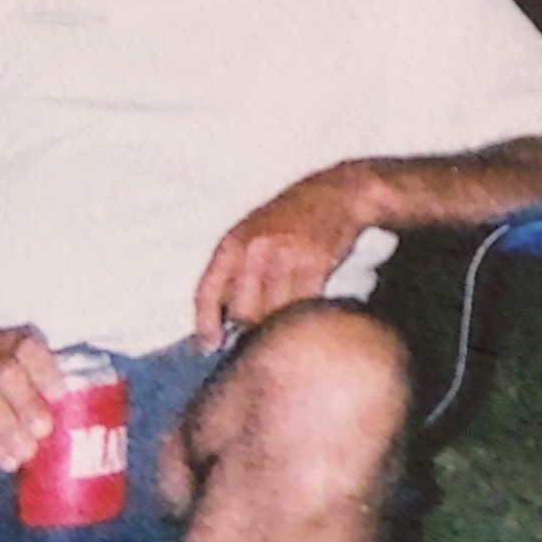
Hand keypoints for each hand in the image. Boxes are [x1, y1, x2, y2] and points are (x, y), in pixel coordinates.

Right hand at [0, 325, 63, 471]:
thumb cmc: (21, 363)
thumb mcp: (38, 355)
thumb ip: (62, 376)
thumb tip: (100, 414)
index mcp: (21, 342)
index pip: (30, 351)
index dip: (43, 372)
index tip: (58, 394)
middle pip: (6, 377)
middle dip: (25, 405)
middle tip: (42, 430)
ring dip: (7, 431)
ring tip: (25, 454)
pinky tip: (7, 462)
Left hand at [193, 166, 370, 351]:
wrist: (336, 193)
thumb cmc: (290, 217)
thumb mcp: (250, 233)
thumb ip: (234, 270)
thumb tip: (222, 317)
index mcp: (232, 243)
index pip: (207, 292)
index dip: (205, 325)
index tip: (208, 348)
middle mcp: (255, 250)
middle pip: (242, 312)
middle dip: (248, 328)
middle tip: (260, 333)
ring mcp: (286, 257)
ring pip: (273, 314)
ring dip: (278, 327)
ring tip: (285, 327)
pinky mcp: (316, 264)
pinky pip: (303, 306)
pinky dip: (303, 317)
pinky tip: (307, 317)